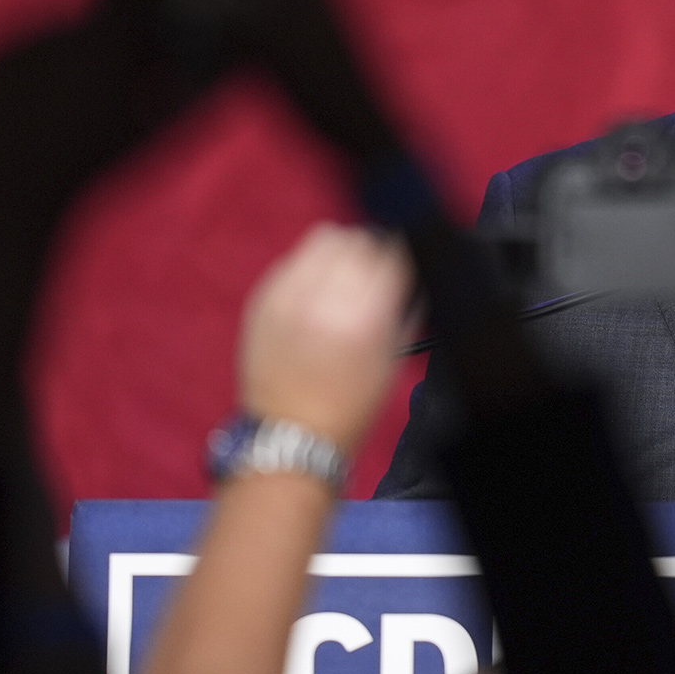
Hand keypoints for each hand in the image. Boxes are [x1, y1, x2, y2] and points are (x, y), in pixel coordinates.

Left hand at [238, 224, 412, 454]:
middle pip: (359, 239)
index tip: (403, 263)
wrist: (290, 435)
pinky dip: (310, 267)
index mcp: (364, 316)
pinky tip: (316, 291)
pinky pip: (293, 259)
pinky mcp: (263, 299)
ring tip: (344, 277)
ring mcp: (288, 295)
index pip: (392, 253)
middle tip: (374, 274)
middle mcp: (324, 298)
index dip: (403, 255)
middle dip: (372, 253)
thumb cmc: (347, 407)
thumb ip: (404, 307)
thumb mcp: (393, 359)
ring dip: (341, 252)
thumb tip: (411, 273)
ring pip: (325, 238)